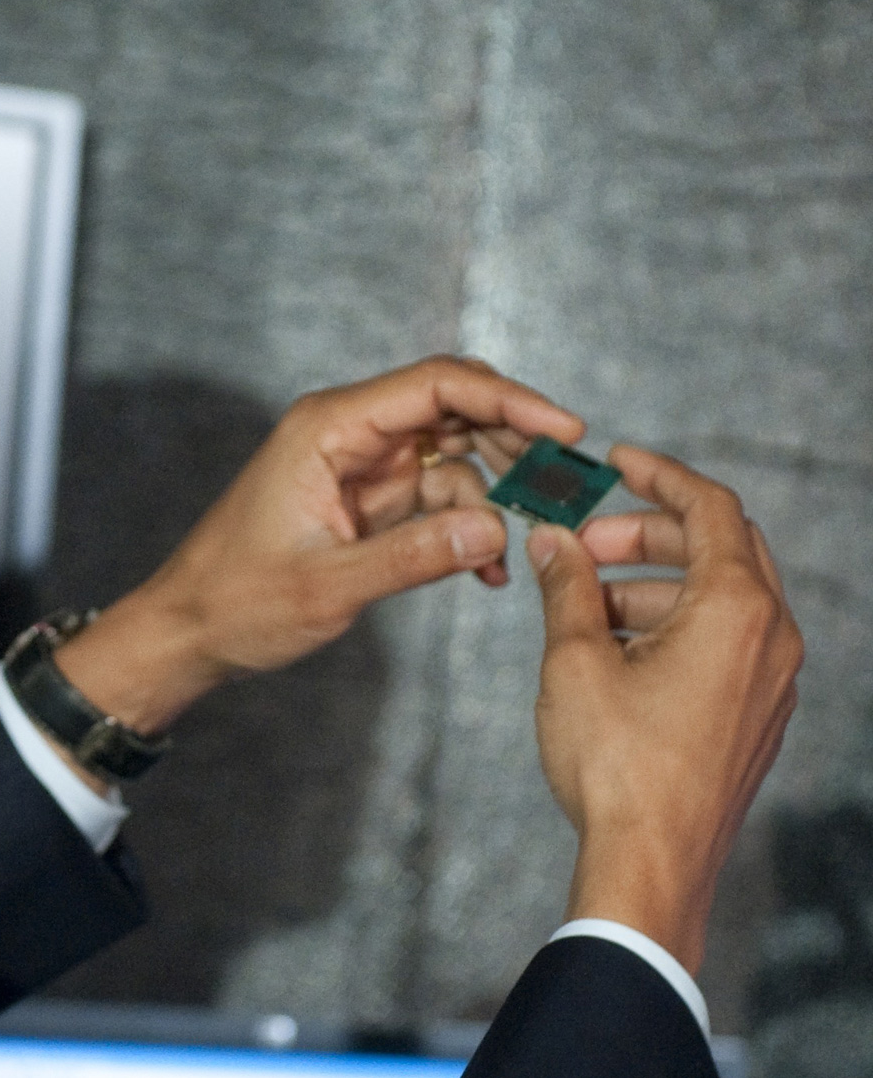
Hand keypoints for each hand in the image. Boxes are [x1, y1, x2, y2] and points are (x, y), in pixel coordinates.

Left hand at [53, 356, 585, 736]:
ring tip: (535, 534)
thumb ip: (411, 557)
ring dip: (498, 488)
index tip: (566, 430)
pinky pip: (438, 493)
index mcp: (329, 427)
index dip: (508, 399)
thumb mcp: (328, 586)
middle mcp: (348, 432)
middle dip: (515, 440)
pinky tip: (487, 569)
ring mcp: (360, 463)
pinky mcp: (368, 498)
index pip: (436, 385)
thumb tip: (494, 529)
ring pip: (455, 450)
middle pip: (454, 407)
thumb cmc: (238, 601)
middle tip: (567, 487)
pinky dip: (469, 523)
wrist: (191, 628)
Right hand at [532, 446, 801, 972]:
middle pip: (720, 548)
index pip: (710, 507)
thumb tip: (553, 543)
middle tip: (583, 543)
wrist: (652, 862)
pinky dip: (672, 625)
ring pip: (719, 598)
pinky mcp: (756, 715)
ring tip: (582, 607)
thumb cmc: (616, 762)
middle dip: (647, 533)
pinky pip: (724, 643)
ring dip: (652, 583)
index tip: (615, 461)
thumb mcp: (574, 659)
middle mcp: (772, 638)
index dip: (659, 474)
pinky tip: (612, 650)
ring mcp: (771, 681)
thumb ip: (566, 587)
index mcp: (736, 609)